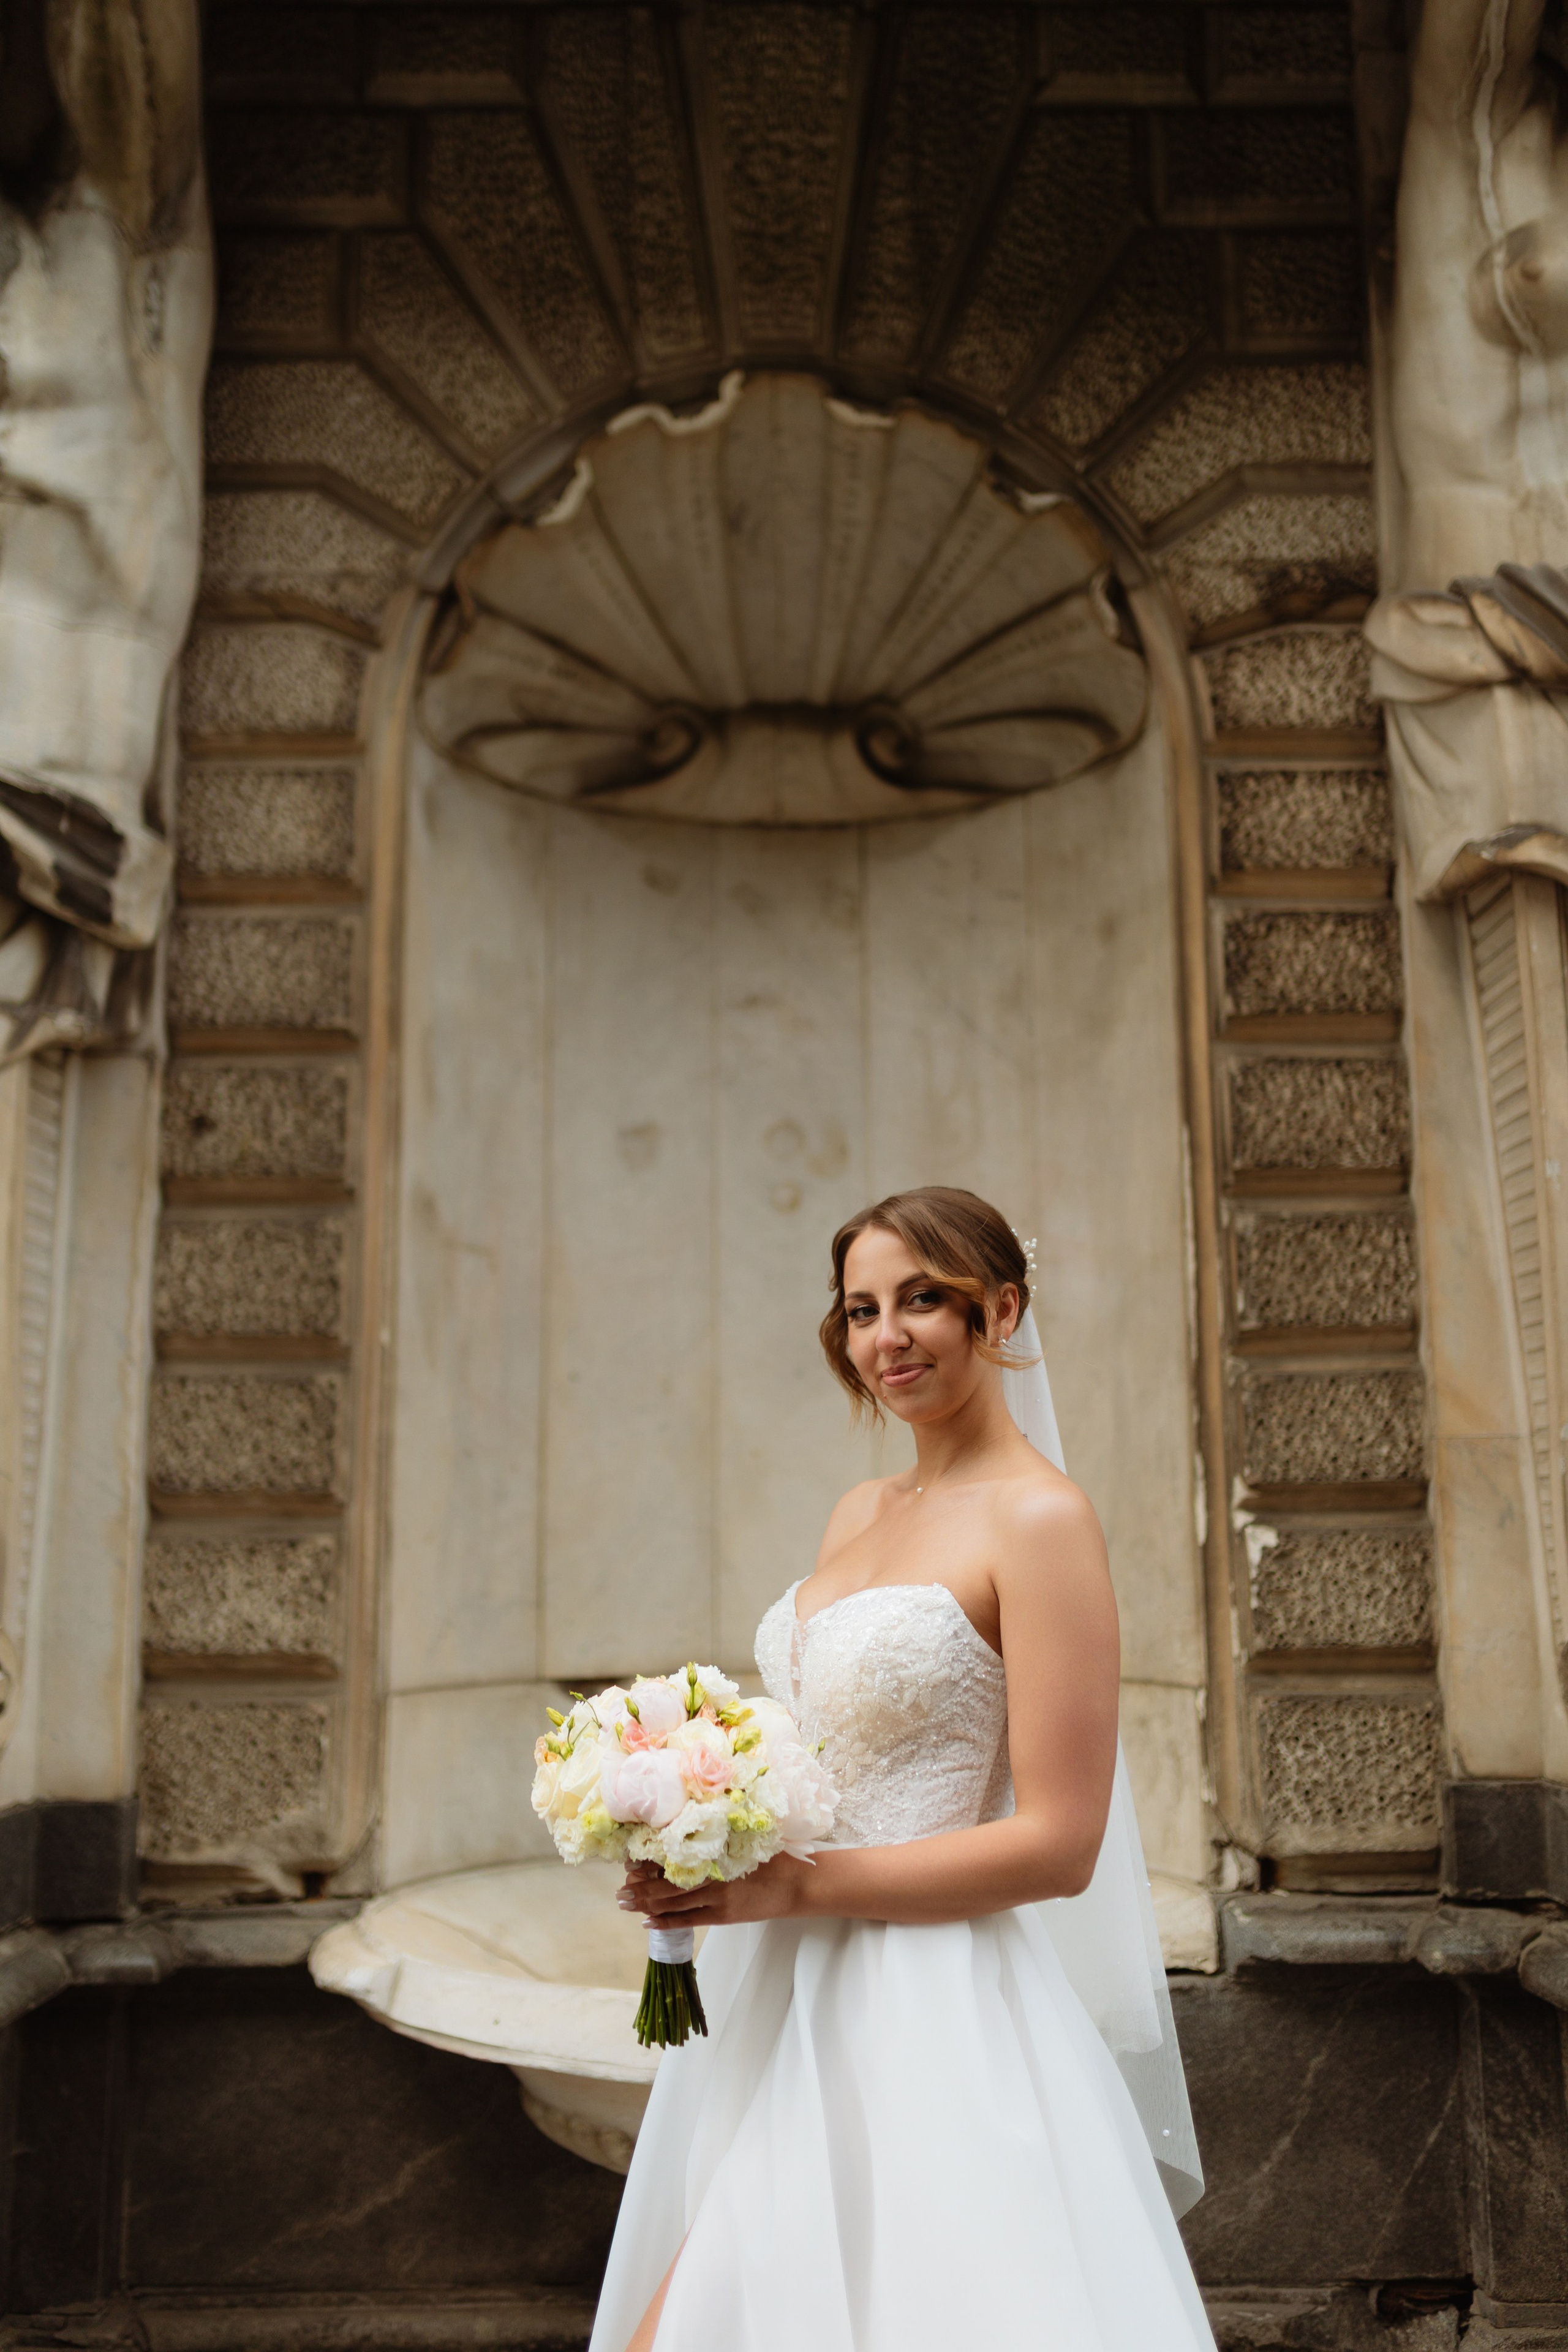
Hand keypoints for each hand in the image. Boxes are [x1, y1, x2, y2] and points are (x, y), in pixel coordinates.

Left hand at [617, 1853, 812, 1927]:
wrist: (797, 1884)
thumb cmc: (773, 1856)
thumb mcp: (743, 1838)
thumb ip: (717, 1837)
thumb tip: (684, 1830)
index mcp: (715, 1853)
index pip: (672, 1858)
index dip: (648, 1862)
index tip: (629, 1862)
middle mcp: (712, 1877)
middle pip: (666, 1885)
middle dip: (639, 1888)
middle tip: (619, 1890)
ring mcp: (717, 1899)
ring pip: (672, 1903)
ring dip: (646, 1904)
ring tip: (625, 1903)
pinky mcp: (723, 1916)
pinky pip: (688, 1920)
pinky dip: (666, 1921)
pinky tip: (649, 1922)